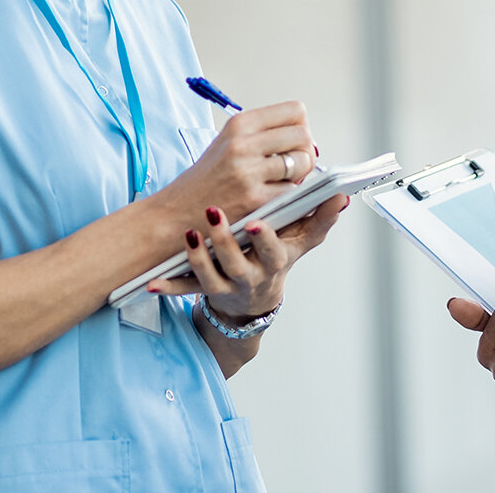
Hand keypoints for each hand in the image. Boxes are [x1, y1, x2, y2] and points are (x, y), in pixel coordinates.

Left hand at [149, 195, 348, 322]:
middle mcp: (250, 277)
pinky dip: (170, 287)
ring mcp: (226, 286)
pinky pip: (186, 290)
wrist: (254, 300)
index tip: (256, 222)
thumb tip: (341, 196)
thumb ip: (320, 219)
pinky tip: (153, 283)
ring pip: (210, 277)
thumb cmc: (276, 258)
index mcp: (274, 262)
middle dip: (226, 243)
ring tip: (189, 233)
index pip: (273, 250)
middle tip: (214, 215)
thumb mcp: (300, 243)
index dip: (265, 239)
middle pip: (238, 264)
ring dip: (197, 257)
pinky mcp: (206, 291)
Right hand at [150, 102, 314, 227]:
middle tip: (292, 166)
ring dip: (299, 175)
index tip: (292, 143)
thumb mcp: (228, 142)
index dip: (300, 127)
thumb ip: (262, 135)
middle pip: (303, 135)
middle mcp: (243, 143)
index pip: (295, 111)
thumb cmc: (206, 179)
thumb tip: (303, 137)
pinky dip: (287, 196)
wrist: (177, 212)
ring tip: (281, 182)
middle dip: (304, 152)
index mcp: (239, 124)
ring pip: (302, 162)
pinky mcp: (254, 199)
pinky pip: (292, 191)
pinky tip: (271, 197)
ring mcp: (248, 171)